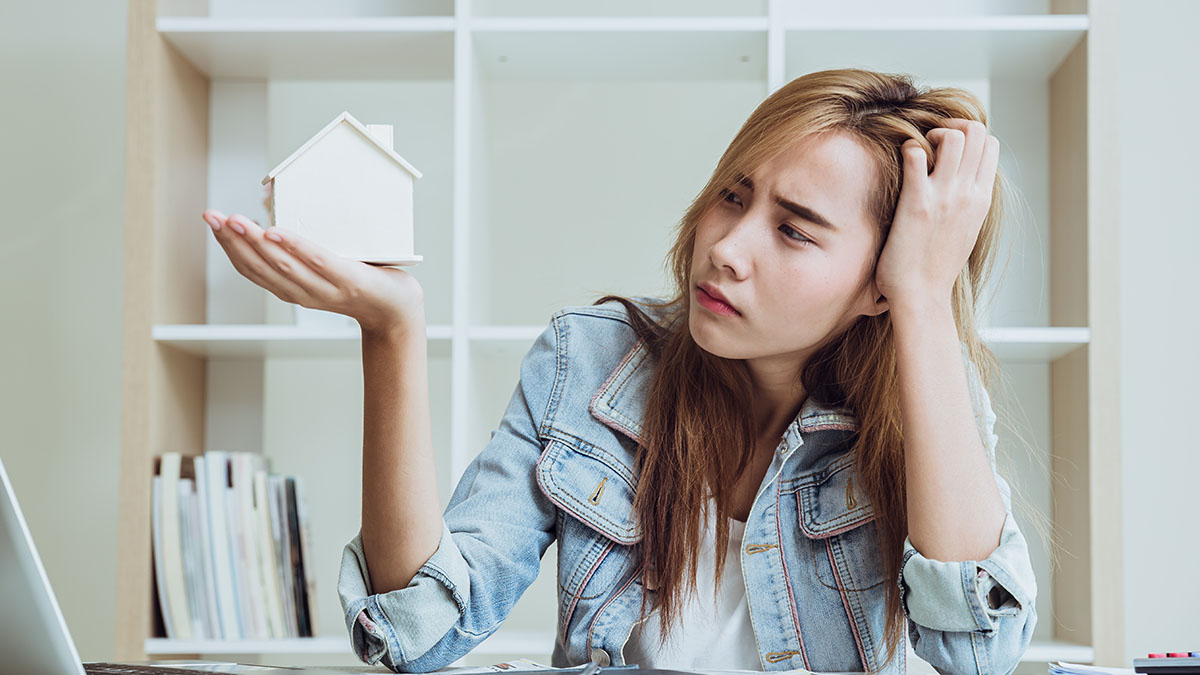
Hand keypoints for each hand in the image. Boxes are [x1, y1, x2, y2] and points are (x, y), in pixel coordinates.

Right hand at [201, 209, 424, 334]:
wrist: (396, 310)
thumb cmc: (360, 279)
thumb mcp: (324, 261)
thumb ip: (300, 239)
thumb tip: (273, 200)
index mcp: (292, 288)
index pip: (251, 268)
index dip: (228, 245)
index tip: (212, 220)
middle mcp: (302, 293)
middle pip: (260, 267)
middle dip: (233, 240)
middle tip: (213, 215)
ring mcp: (325, 290)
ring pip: (283, 265)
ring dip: (256, 241)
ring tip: (236, 220)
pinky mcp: (349, 281)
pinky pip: (318, 262)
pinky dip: (295, 247)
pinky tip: (276, 233)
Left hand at [873, 118, 999, 309]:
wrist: (922, 297)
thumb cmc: (935, 269)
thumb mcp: (964, 231)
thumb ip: (966, 205)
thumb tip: (960, 188)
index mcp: (981, 199)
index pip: (990, 144)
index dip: (969, 135)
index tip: (947, 147)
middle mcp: (968, 194)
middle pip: (977, 132)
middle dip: (952, 126)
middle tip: (930, 143)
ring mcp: (945, 197)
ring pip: (954, 137)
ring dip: (932, 134)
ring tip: (917, 153)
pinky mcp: (917, 203)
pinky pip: (917, 156)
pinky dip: (908, 149)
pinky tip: (900, 164)